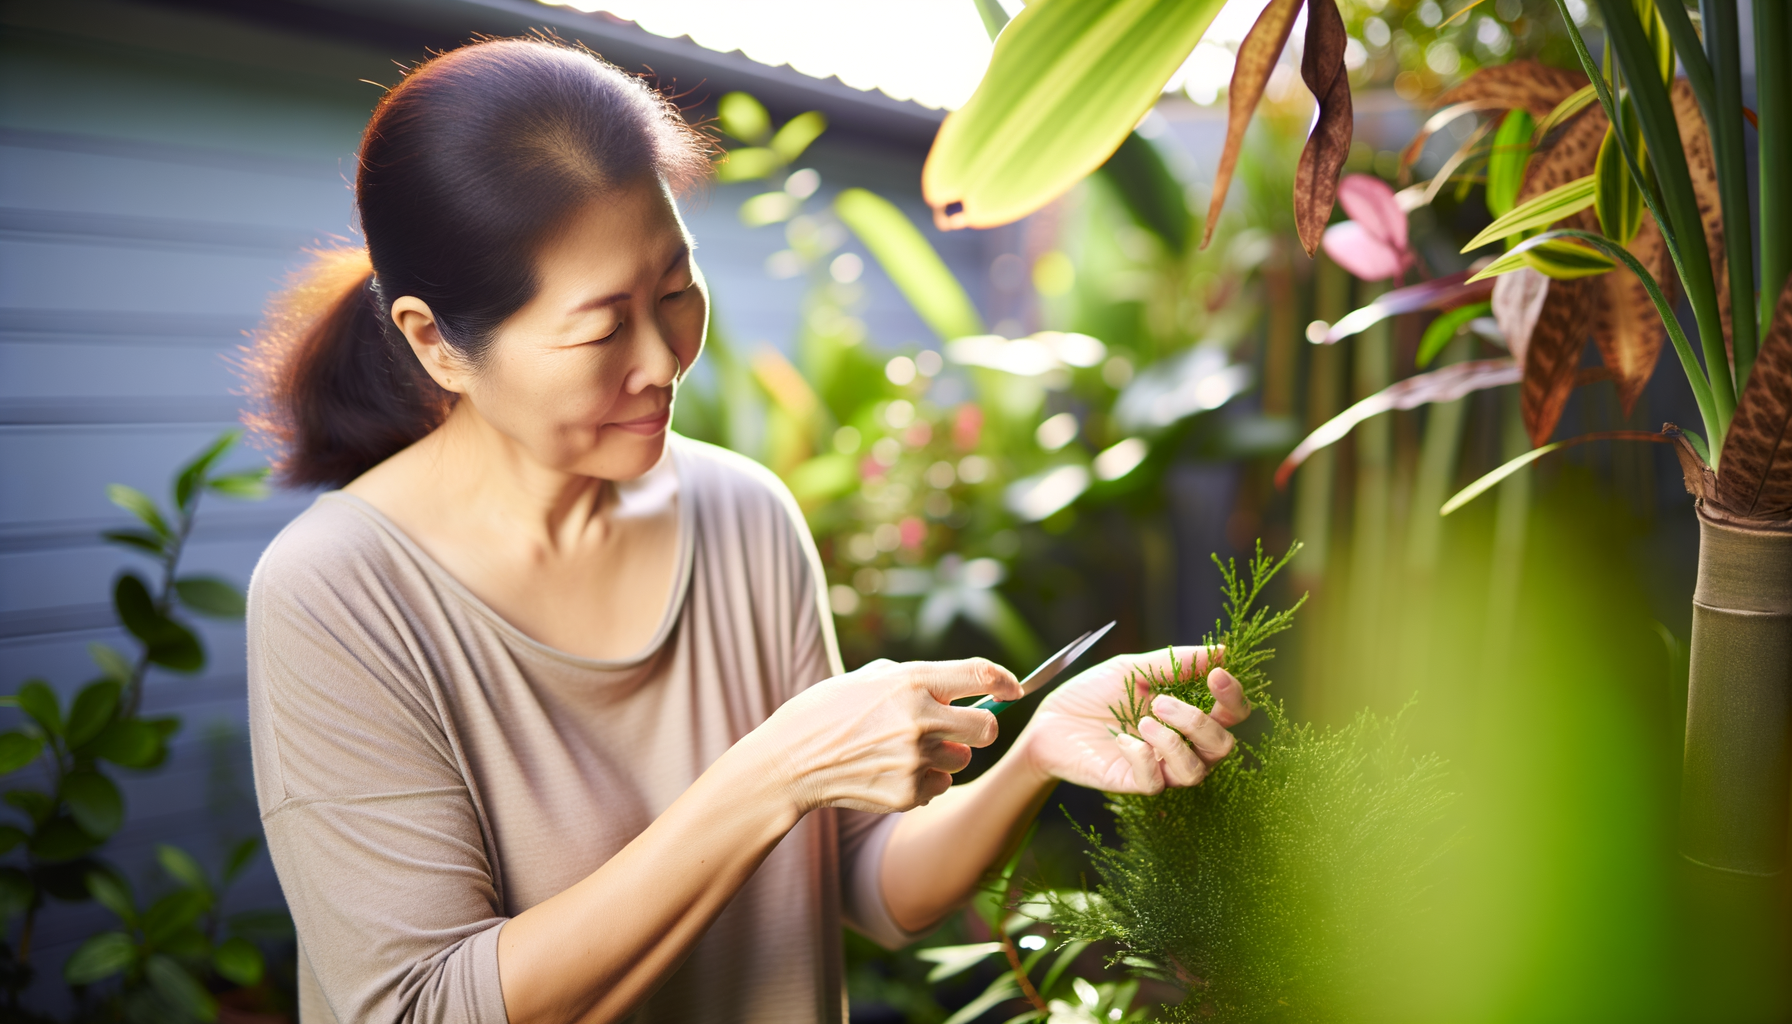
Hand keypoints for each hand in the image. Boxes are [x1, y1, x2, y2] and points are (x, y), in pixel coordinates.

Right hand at [752, 658, 1022, 814]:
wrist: (791, 761)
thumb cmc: (828, 711)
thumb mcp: (869, 676)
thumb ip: (918, 678)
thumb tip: (960, 686)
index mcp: (911, 680)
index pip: (980, 674)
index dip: (1006, 680)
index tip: (1014, 688)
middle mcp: (919, 718)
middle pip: (987, 728)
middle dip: (977, 728)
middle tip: (957, 729)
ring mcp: (914, 759)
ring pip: (962, 760)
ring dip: (945, 756)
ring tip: (906, 751)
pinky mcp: (907, 793)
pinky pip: (939, 788)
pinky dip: (924, 782)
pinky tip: (892, 772)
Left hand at [1016, 647, 1250, 794]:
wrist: (1049, 719)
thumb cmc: (1093, 694)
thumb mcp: (1133, 668)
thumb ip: (1175, 662)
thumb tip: (1221, 651)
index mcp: (1187, 714)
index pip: (1231, 715)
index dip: (1233, 697)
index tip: (1216, 674)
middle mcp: (1180, 744)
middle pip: (1222, 747)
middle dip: (1199, 723)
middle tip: (1163, 701)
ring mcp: (1159, 767)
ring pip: (1194, 771)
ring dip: (1172, 742)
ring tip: (1144, 719)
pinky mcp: (1133, 783)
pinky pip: (1155, 782)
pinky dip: (1141, 757)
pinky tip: (1122, 739)